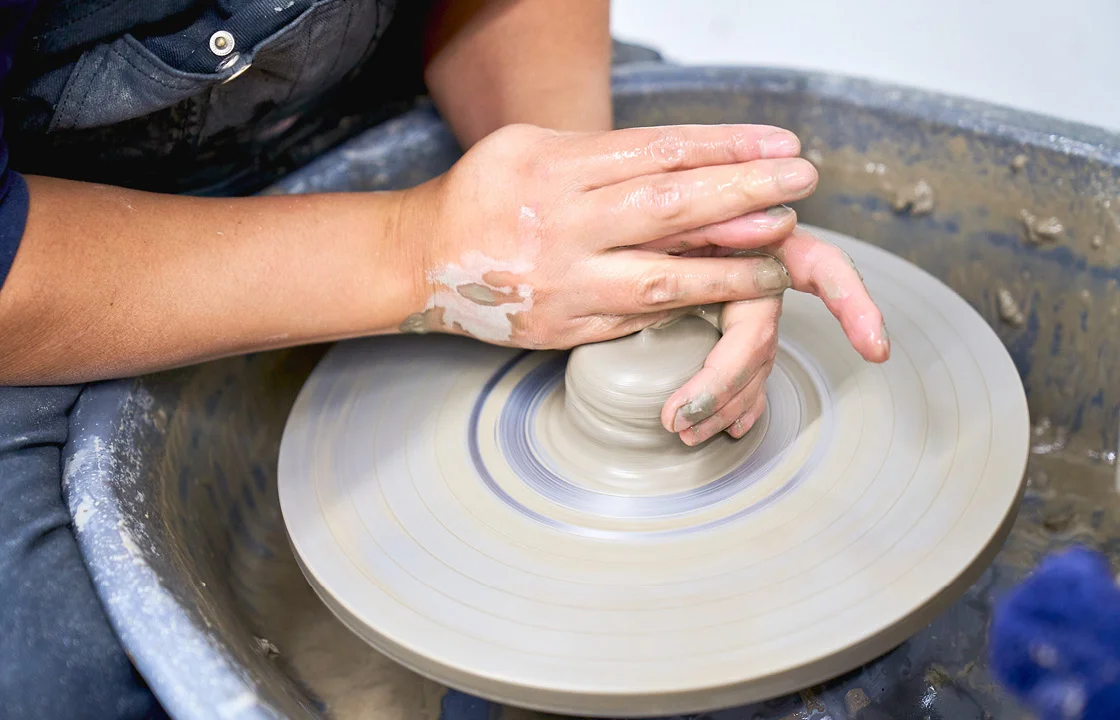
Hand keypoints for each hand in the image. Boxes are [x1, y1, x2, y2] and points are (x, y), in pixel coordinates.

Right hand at [397, 123, 815, 346]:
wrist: (421, 263)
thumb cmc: (484, 196)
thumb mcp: (532, 149)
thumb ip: (604, 154)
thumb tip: (691, 161)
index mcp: (555, 169)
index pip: (659, 151)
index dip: (726, 147)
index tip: (780, 146)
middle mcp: (562, 224)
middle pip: (671, 205)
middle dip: (745, 192)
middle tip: (801, 183)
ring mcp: (566, 282)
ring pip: (664, 276)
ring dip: (732, 266)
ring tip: (782, 254)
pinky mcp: (567, 327)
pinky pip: (639, 317)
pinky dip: (688, 305)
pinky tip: (727, 294)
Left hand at [660, 226, 890, 444]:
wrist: (625, 218)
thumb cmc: (654, 205)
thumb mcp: (676, 204)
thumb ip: (714, 210)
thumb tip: (777, 220)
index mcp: (761, 235)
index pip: (822, 268)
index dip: (852, 305)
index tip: (873, 347)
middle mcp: (760, 275)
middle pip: (760, 340)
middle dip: (727, 383)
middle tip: (677, 417)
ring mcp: (747, 307)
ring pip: (750, 365)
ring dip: (721, 402)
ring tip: (681, 430)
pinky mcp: (727, 331)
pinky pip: (742, 377)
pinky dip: (734, 404)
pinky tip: (730, 429)